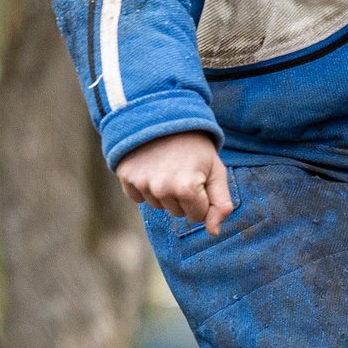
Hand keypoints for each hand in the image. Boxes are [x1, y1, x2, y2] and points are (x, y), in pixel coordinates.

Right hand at [116, 131, 232, 235]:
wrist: (163, 115)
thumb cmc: (195, 145)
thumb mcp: (216, 170)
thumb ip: (221, 203)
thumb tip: (214, 232)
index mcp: (187, 188)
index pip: (197, 216)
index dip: (201, 198)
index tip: (199, 176)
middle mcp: (162, 188)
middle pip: (177, 213)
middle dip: (183, 196)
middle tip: (183, 169)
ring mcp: (142, 183)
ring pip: (158, 206)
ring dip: (164, 192)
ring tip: (167, 165)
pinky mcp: (126, 178)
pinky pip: (139, 197)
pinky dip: (145, 187)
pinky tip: (151, 166)